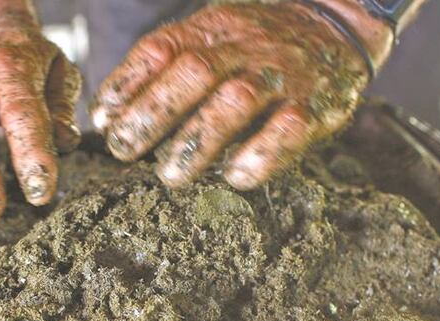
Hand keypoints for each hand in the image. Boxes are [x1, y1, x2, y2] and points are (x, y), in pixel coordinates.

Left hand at [91, 1, 385, 190]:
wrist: (335, 24)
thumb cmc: (253, 47)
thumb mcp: (208, 38)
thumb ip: (161, 71)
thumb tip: (105, 117)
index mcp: (211, 29)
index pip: (160, 49)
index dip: (127, 84)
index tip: (104, 121)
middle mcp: (244, 48)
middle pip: (194, 72)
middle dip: (153, 114)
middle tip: (124, 151)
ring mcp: (281, 76)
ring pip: (236, 101)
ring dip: (197, 141)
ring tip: (171, 176)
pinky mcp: (316, 106)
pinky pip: (288, 130)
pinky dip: (260, 155)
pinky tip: (235, 176)